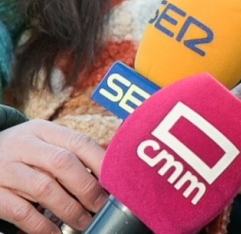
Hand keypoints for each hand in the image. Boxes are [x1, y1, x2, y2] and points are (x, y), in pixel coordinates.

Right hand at [0, 119, 106, 233]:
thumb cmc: (21, 154)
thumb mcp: (42, 142)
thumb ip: (70, 153)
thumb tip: (110, 173)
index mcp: (43, 130)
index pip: (79, 142)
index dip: (102, 164)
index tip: (116, 183)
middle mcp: (23, 146)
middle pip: (64, 163)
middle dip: (88, 188)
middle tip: (101, 206)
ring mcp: (5, 169)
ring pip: (44, 188)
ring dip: (70, 209)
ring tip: (84, 222)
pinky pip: (21, 211)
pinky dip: (42, 225)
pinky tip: (56, 232)